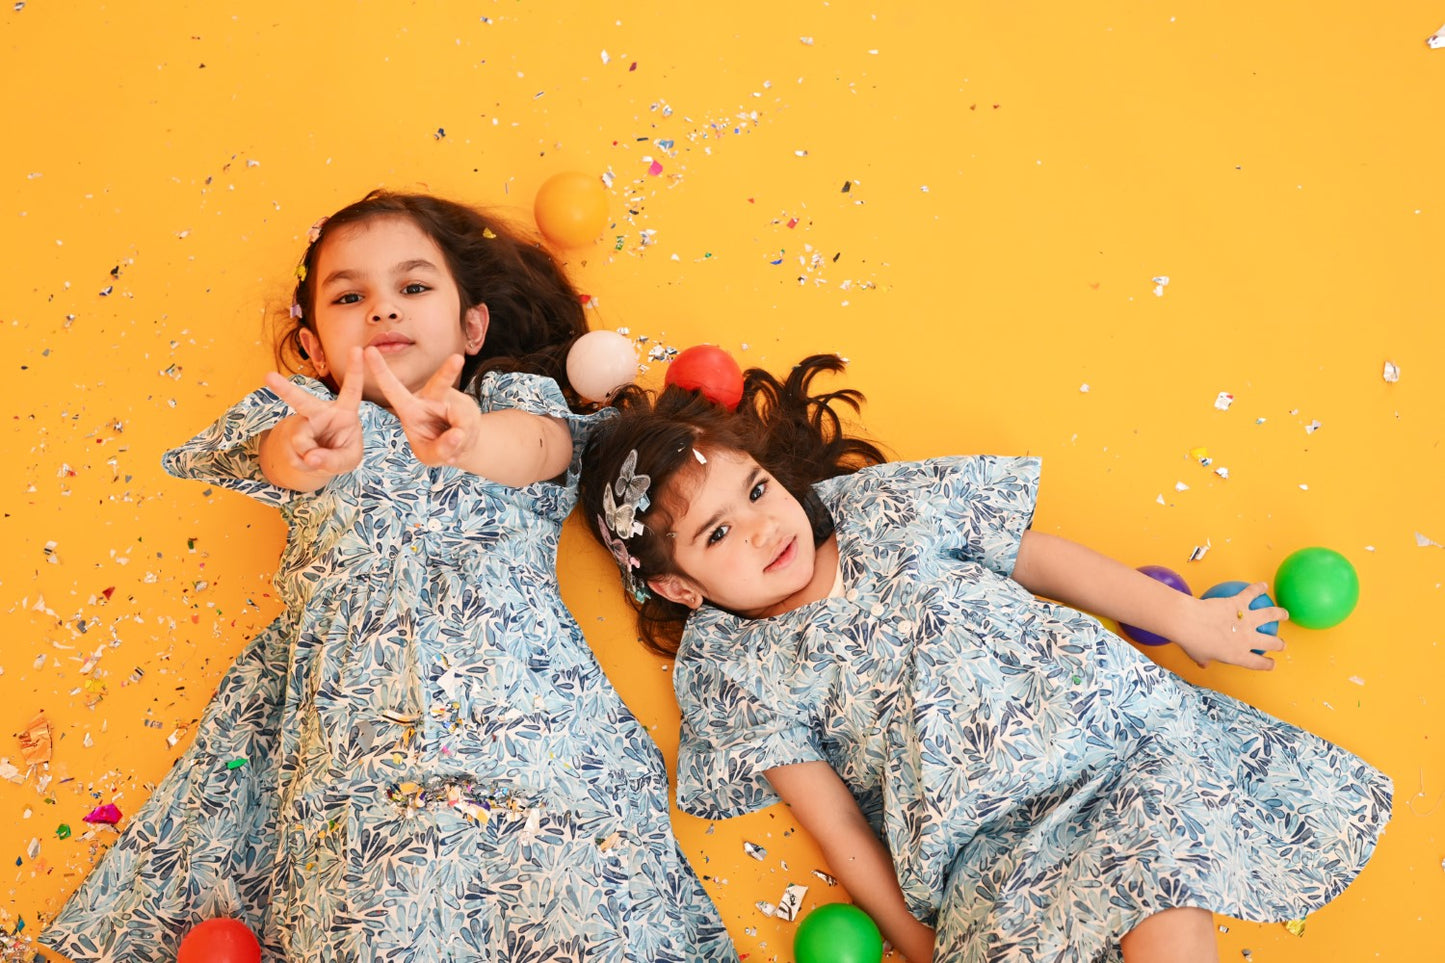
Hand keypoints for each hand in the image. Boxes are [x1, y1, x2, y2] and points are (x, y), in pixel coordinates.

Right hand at [262, 348, 364, 479]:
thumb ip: (335, 459)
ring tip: (316, 458)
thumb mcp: (349, 459)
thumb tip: (310, 457)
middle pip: (302, 401)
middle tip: (268, 376)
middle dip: (285, 390)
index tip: (357, 348)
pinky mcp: (288, 437)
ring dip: (308, 456)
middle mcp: (320, 412)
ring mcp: (301, 424)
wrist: (319, 460)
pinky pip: (294, 456)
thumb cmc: (342, 452)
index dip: (355, 370)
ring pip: (300, 440)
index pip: (351, 390)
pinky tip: (307, 459)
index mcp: (344, 411)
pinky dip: (303, 464)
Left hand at [365, 349, 481, 466]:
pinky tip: (463, 440)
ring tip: (455, 445)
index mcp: (409, 408)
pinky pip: (470, 427)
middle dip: (449, 372)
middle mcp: (430, 397)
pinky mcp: (468, 406)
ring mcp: (452, 401)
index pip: (393, 389)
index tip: (369, 350)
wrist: (460, 444)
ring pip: (462, 418)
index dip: (380, 370)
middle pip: (440, 384)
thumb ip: (441, 449)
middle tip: (456, 359)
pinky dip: (467, 442)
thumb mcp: (431, 455)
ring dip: (460, 440)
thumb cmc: (436, 446)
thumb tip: (459, 433)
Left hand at [1170, 582, 1287, 669]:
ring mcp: (1245, 620)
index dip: (1267, 664)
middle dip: (1279, 644)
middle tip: (1282, 644)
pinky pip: (1251, 594)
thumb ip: (1205, 660)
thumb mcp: (1198, 656)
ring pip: (1269, 616)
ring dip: (1279, 614)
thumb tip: (1203, 664)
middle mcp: (1246, 639)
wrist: (1188, 622)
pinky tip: (1263, 585)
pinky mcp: (1238, 603)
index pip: (1258, 663)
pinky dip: (1258, 588)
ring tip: (1284, 613)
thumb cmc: (1191, 641)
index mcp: (1238, 656)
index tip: (1271, 663)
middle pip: (1271, 642)